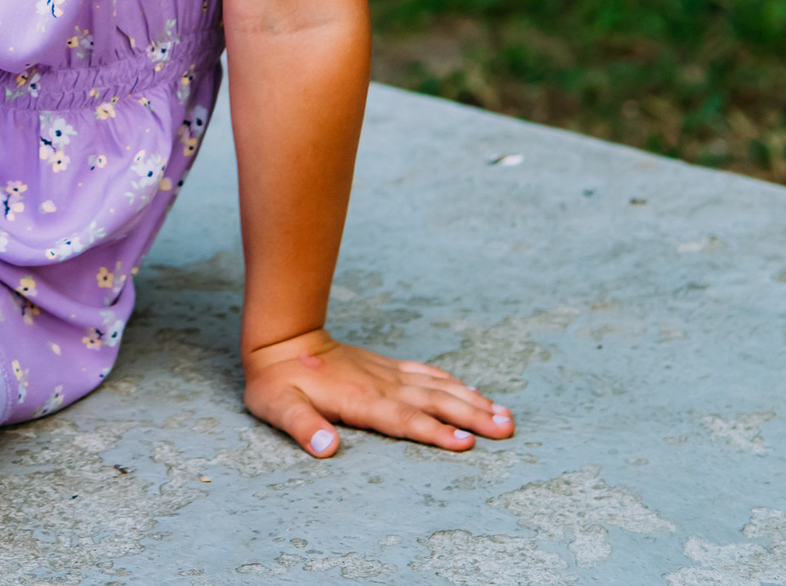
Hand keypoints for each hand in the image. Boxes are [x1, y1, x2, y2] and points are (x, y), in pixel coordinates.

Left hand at [242, 328, 514, 456]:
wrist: (281, 339)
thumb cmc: (277, 381)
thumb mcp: (278, 407)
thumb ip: (302, 426)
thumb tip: (325, 447)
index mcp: (360, 399)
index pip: (405, 420)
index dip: (435, 432)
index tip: (467, 443)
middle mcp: (381, 385)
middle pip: (434, 402)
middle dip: (472, 417)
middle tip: (507, 429)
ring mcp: (387, 374)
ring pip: (438, 387)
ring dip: (472, 401)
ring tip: (505, 415)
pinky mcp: (387, 368)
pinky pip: (428, 374)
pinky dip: (453, 383)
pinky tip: (472, 392)